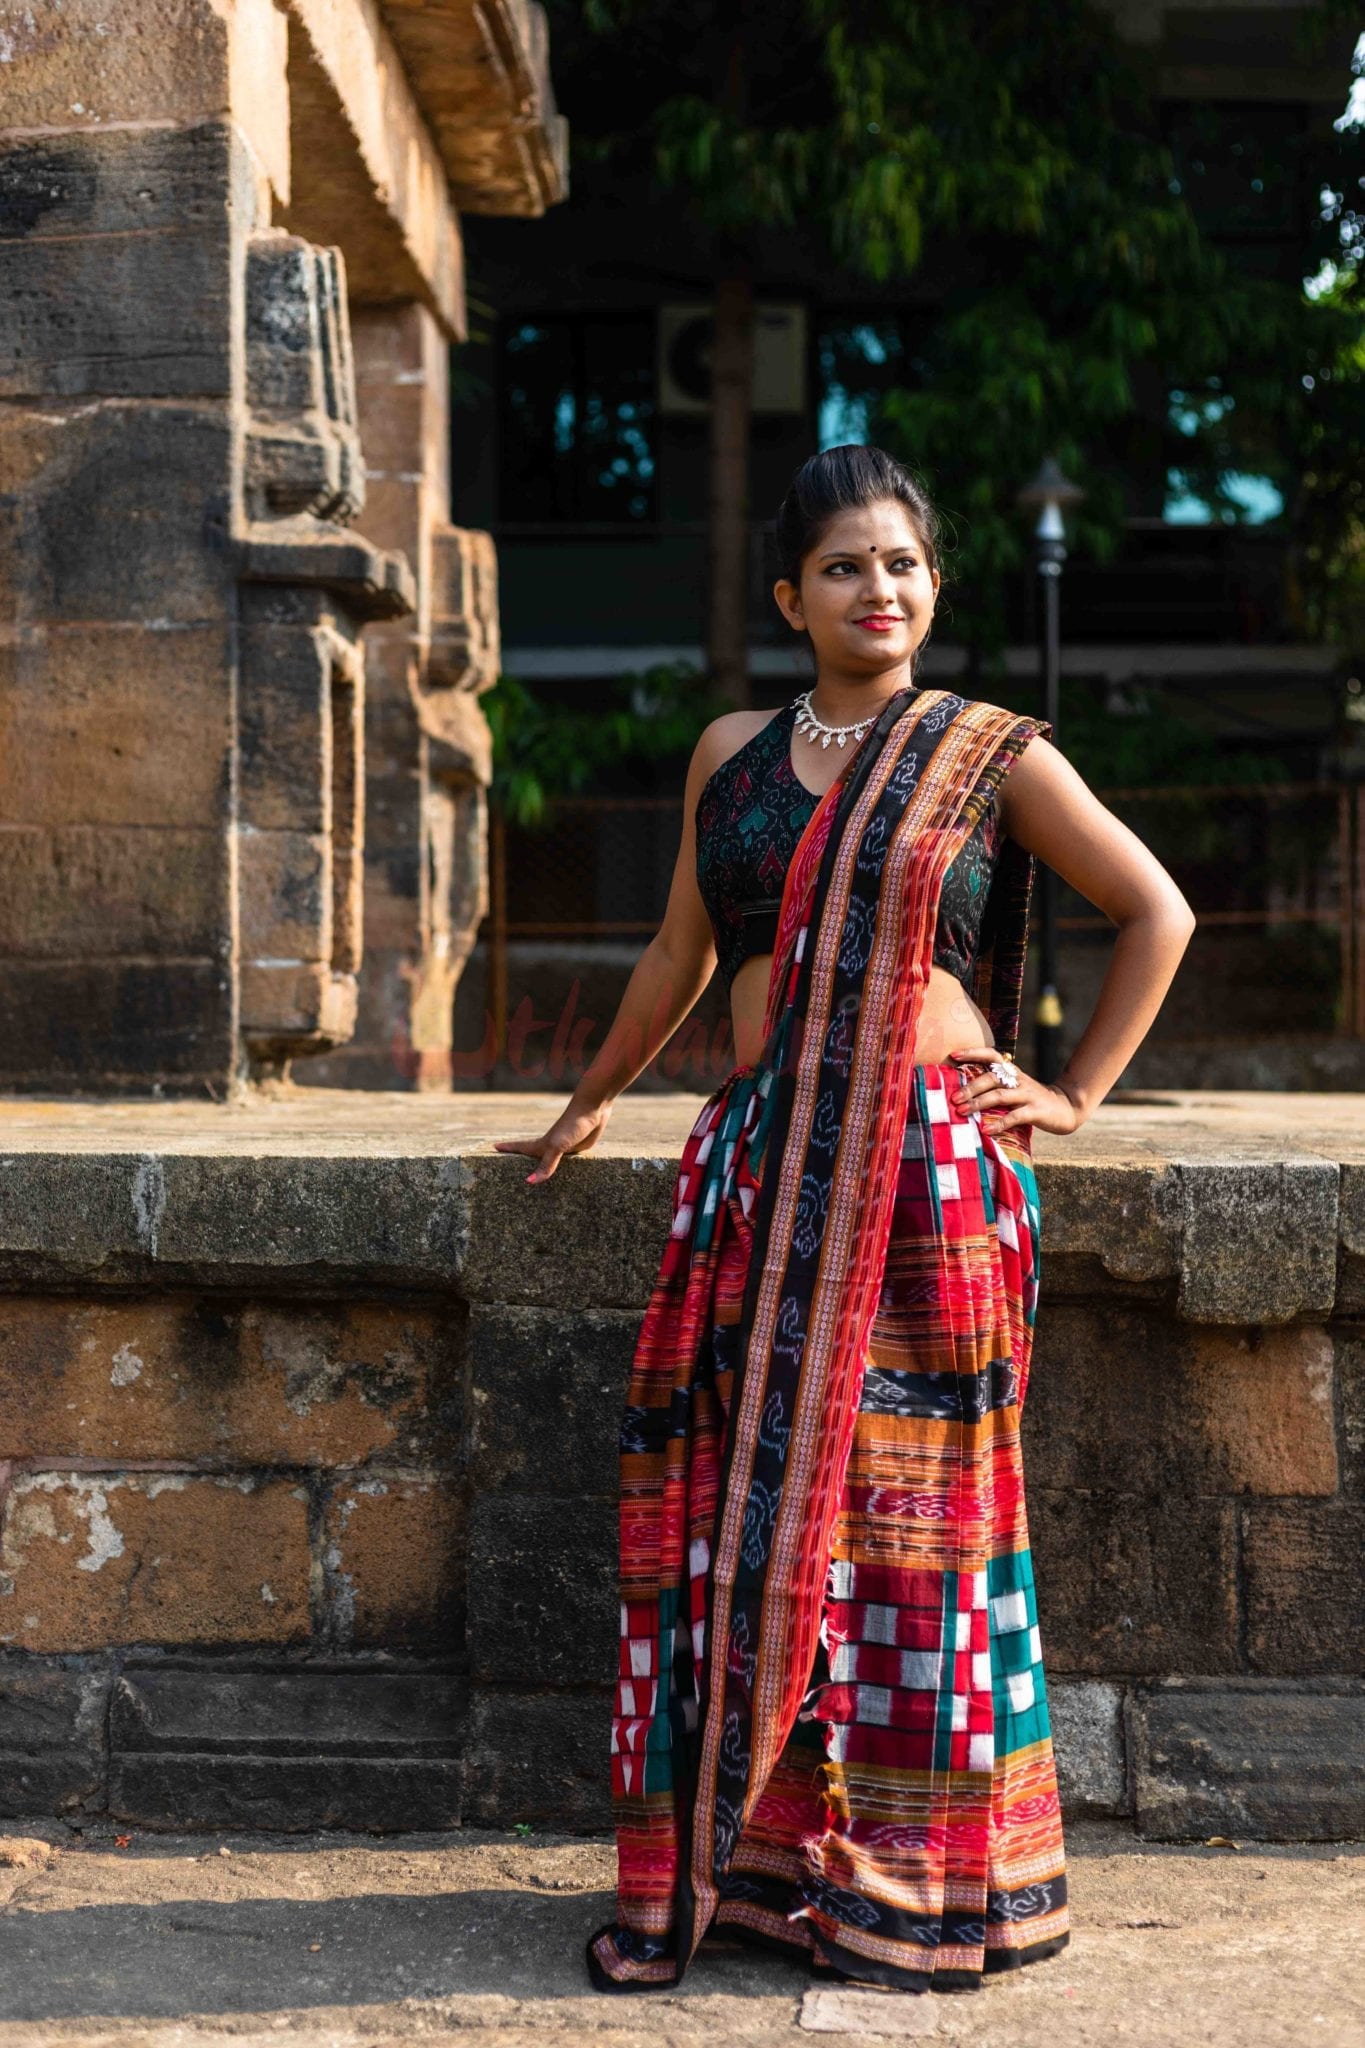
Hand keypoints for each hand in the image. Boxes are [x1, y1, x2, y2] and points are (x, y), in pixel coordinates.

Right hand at [492, 1100, 613, 1184]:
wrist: (592, 1109)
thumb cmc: (571, 1125)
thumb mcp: (557, 1146)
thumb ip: (546, 1164)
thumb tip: (530, 1181)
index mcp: (542, 1144)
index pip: (521, 1148)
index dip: (508, 1148)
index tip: (494, 1147)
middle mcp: (551, 1146)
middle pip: (533, 1155)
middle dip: (521, 1158)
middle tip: (508, 1162)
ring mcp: (564, 1147)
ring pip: (550, 1159)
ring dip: (542, 1164)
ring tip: (534, 1170)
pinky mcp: (577, 1148)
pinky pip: (567, 1161)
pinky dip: (562, 1166)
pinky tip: (565, 1169)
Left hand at [947, 1047, 1082, 1135]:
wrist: (1066, 1108)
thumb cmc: (1031, 1100)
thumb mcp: (1014, 1088)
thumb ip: (994, 1087)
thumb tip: (962, 1093)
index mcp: (1012, 1072)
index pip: (991, 1055)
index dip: (973, 1053)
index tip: (953, 1055)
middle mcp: (1018, 1080)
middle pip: (991, 1078)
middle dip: (970, 1087)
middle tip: (953, 1097)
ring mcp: (1027, 1095)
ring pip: (1000, 1096)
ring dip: (978, 1103)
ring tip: (961, 1111)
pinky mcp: (1036, 1111)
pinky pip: (1015, 1116)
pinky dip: (999, 1123)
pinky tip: (986, 1130)